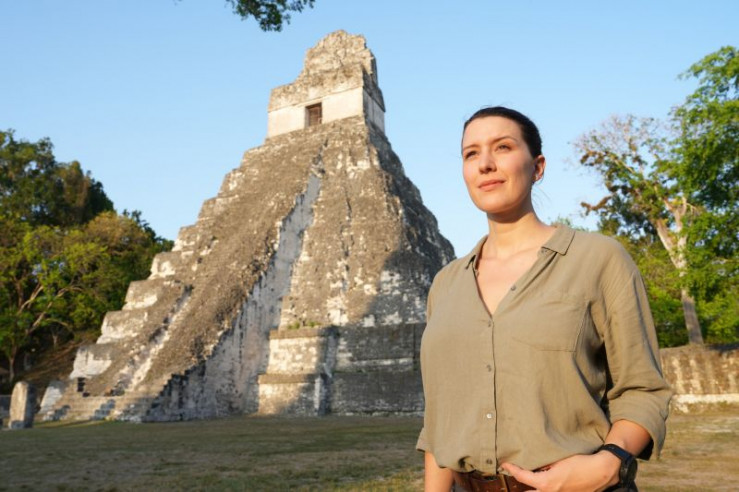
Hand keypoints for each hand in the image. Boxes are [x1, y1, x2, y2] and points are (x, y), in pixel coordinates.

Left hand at [501, 451, 620, 491]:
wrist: (601, 471)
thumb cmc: (581, 463)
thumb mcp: (559, 460)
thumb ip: (545, 464)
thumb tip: (535, 465)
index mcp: (546, 483)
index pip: (522, 477)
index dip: (512, 470)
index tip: (505, 464)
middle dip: (521, 485)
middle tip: (514, 474)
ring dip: (533, 488)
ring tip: (529, 479)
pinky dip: (545, 488)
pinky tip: (545, 483)